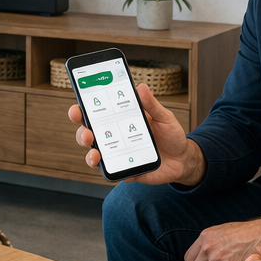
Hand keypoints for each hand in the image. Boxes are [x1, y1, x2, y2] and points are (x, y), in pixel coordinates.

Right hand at [67, 84, 202, 184]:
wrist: (184, 159)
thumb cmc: (171, 135)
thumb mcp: (164, 117)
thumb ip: (151, 104)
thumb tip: (141, 87)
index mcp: (119, 120)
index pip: (94, 114)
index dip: (81, 111)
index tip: (76, 109)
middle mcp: (114, 137)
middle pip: (88, 135)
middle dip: (81, 133)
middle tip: (87, 133)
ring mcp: (118, 154)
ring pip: (95, 155)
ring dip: (90, 155)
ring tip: (95, 153)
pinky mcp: (126, 170)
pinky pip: (114, 172)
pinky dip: (114, 171)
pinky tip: (119, 169)